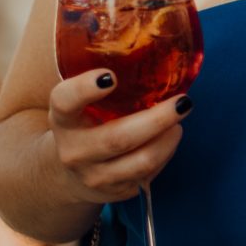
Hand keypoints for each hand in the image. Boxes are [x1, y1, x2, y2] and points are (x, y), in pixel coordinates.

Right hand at [45, 70, 187, 203]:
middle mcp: (74, 150)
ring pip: (141, 161)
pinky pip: (148, 175)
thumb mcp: (79, 104)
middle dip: (157, 120)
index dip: (85, 89)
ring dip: (168, 139)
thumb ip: (102, 83)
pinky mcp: (115, 193)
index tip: (110, 77)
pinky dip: (165, 153)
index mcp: (63, 119)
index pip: (65, 101)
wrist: (68, 174)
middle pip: (117, 138)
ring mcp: (94, 176)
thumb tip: (153, 51)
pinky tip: (168, 138)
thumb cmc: (83, 124)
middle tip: (182, 102)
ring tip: (179, 121)